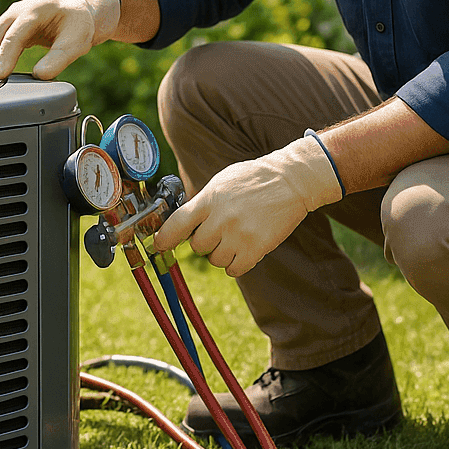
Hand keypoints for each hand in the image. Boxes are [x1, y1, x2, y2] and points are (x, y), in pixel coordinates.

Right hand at [0, 0, 119, 80]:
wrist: (77, 10)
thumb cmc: (78, 25)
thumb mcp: (77, 42)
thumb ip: (59, 58)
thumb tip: (40, 75)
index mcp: (38, 9)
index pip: (16, 33)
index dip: (6, 55)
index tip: (1, 75)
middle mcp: (21, 9)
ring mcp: (13, 15)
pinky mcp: (10, 24)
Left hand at [153, 135, 340, 276]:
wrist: (290, 181)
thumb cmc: (253, 180)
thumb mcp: (222, 182)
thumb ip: (202, 202)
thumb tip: (179, 223)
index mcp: (210, 199)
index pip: (177, 223)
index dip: (164, 238)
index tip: (158, 245)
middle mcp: (221, 219)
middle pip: (197, 246)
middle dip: (205, 241)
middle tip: (220, 230)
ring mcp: (239, 235)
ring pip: (215, 260)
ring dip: (222, 253)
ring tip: (236, 236)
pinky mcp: (256, 248)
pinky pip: (234, 269)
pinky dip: (236, 264)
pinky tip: (244, 249)